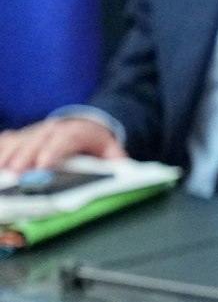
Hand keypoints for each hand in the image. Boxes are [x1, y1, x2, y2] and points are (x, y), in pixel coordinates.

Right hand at [0, 117, 127, 172]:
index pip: (64, 140)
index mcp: (77, 132)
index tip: (42, 167)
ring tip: (1, 173)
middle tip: (15, 176)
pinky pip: (6, 141)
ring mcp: (34, 131)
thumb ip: (116, 164)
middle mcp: (52, 129)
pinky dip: (0, 151)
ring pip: (17, 141)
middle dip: (24, 159)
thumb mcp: (112, 152)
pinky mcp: (21, 136)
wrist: (84, 125)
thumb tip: (123, 176)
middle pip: (36, 142)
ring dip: (7, 156)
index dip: (52, 153)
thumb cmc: (96, 145)